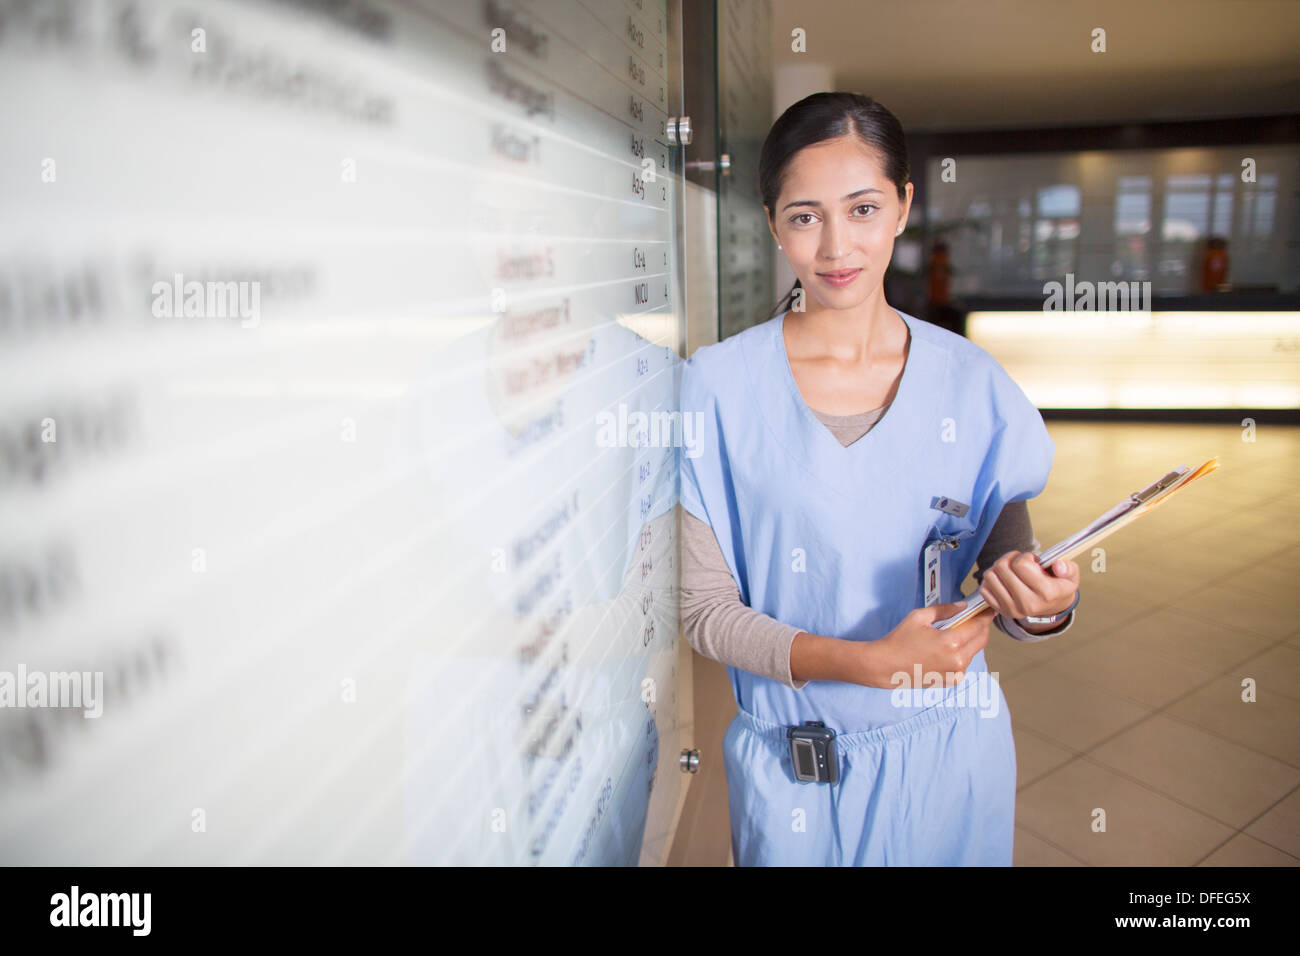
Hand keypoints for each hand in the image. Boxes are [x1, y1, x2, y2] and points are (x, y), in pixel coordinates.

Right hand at [865, 600, 995, 688]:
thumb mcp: (919, 617)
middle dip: (981, 627)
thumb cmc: (899, 640)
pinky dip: (961, 654)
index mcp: (951, 642)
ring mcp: (956, 673)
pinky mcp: (952, 681)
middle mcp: (958, 660)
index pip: (978, 626)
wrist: (886, 666)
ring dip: (970, 641)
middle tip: (975, 618)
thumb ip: (944, 610)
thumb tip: (962, 606)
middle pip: (982, 640)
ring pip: (973, 652)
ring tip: (953, 634)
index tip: (989, 609)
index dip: (986, 615)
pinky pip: (964, 664)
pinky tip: (945, 649)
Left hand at [978, 552, 1079, 622]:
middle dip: (1010, 558)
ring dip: (999, 568)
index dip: (1025, 556)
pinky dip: (991, 580)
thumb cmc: (1059, 586)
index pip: (1021, 565)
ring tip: (1011, 570)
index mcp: (1046, 594)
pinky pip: (983, 589)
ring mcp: (1012, 609)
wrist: (1052, 606)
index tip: (1033, 560)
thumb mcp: (1071, 576)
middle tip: (1020, 562)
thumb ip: (1068, 568)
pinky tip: (1004, 580)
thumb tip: (1058, 564)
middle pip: (1002, 568)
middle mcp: (1027, 604)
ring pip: (990, 576)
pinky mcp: (1000, 611)